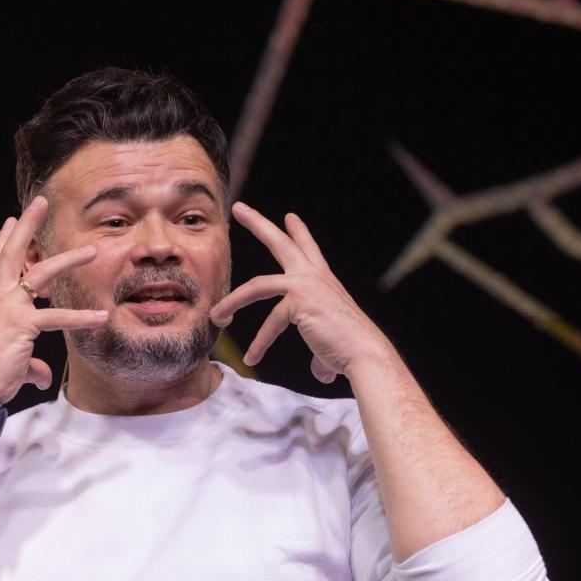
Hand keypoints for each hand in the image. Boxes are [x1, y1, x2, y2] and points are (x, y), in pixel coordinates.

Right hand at [0, 195, 111, 405]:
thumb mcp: (14, 361)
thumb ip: (31, 363)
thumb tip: (43, 374)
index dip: (3, 240)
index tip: (10, 220)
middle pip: (12, 253)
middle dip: (27, 226)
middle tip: (39, 202)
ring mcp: (8, 308)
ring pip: (40, 274)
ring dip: (68, 259)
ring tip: (92, 250)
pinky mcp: (21, 325)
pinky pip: (56, 317)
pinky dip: (81, 317)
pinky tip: (101, 317)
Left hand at [210, 202, 395, 382]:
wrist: (365, 353)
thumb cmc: (352, 350)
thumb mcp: (332, 345)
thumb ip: (322, 355)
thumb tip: (322, 372)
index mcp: (324, 280)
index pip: (309, 249)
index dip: (299, 232)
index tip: (289, 217)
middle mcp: (315, 276)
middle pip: (281, 242)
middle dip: (258, 223)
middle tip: (238, 208)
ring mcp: (305, 286)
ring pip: (258, 285)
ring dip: (233, 299)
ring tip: (215, 314)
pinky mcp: (298, 302)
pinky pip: (270, 323)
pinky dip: (259, 344)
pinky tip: (250, 359)